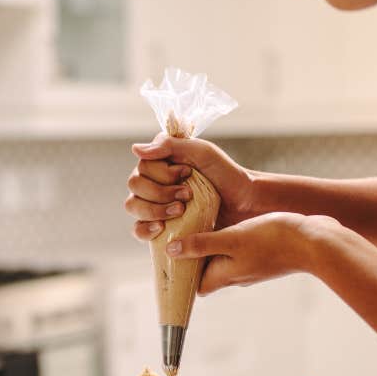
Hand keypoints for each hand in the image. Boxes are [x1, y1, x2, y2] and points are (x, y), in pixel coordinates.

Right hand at [125, 134, 253, 240]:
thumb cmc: (225, 173)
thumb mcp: (202, 152)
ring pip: (133, 206)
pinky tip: (160, 229)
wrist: (243, 203)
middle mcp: (154, 180)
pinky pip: (138, 229)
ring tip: (181, 210)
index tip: (188, 173)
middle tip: (188, 195)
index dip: (163, 173)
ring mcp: (155, 203)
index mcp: (160, 161)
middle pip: (134, 186)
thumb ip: (171, 145)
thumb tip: (135, 149)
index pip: (142, 166)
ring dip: (154, 209)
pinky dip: (144, 229)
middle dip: (160, 192)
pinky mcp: (162, 225)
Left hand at [165, 212, 328, 293]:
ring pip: (224, 260)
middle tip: (183, 231)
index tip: (171, 254)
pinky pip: (240, 251)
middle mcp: (238, 275)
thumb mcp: (232, 239)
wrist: (315, 241)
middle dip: (195, 256)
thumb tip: (171, 251)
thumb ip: (202, 245)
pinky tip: (230, 222)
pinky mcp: (265, 256)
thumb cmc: (274, 240)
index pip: (196, 286)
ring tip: (202, 222)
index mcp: (226, 275)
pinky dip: (230, 241)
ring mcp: (253, 266)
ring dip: (212, 246)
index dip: (182, 274)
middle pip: (208, 272)